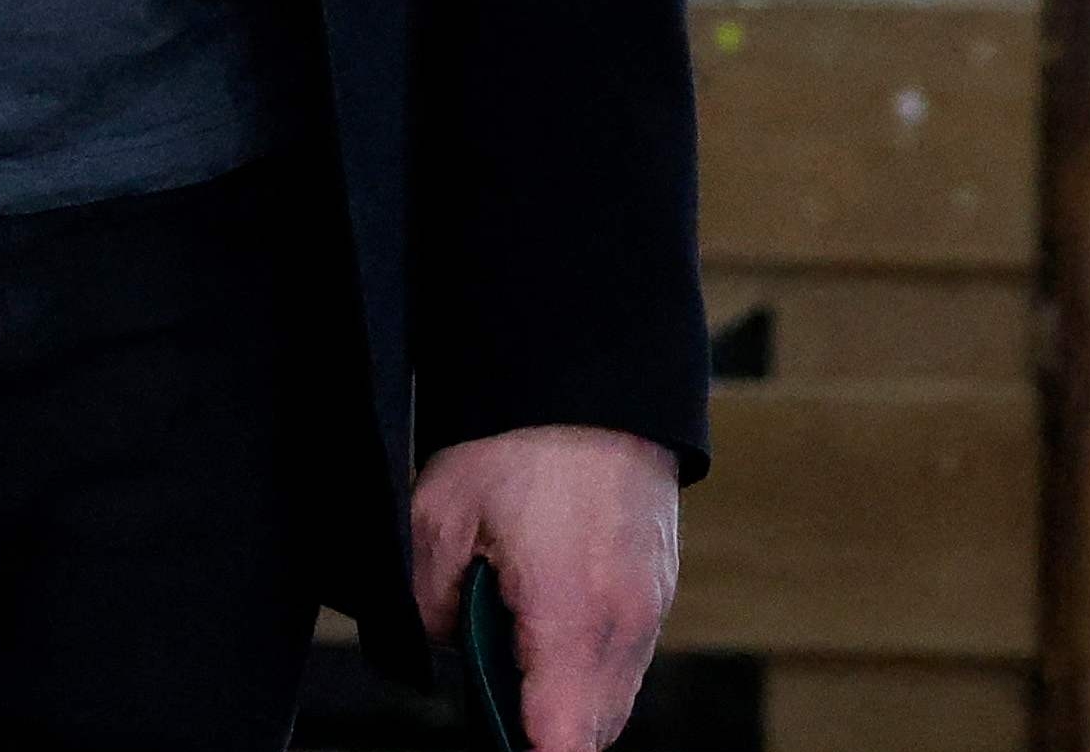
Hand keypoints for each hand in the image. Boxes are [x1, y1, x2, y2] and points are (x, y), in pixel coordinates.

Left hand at [411, 423, 680, 751]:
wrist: (593, 375)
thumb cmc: (517, 440)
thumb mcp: (438, 519)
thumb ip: (430, 609)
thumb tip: (452, 643)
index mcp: (570, 613)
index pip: (560, 744)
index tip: (493, 738)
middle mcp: (624, 622)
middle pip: (588, 733)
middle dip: (540, 731)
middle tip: (491, 694)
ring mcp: (649, 606)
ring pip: (611, 701)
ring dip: (566, 701)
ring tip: (515, 656)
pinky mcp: (658, 588)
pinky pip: (625, 660)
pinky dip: (588, 666)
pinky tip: (547, 628)